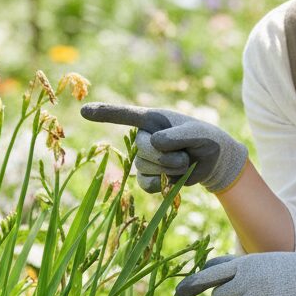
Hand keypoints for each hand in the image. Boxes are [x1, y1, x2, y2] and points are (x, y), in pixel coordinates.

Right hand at [81, 103, 247, 193]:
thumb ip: (178, 135)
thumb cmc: (205, 139)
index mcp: (152, 119)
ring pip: (145, 167)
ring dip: (170, 169)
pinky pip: (146, 184)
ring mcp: (144, 157)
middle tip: (185, 154)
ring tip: (184, 162)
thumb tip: (155, 143)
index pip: (124, 115)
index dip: (104, 113)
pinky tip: (173, 180)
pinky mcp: (149, 177)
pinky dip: (162, 184)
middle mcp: (144, 136)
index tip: (83, 110)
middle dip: (166, 156)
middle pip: (142, 149)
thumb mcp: (197, 133)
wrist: (213, 161)